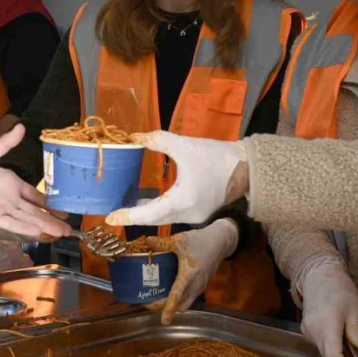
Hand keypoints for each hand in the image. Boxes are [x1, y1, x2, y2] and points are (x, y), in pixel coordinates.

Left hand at [0, 125, 71, 239]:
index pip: (37, 196)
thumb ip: (6, 143)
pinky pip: (12, 223)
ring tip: (62, 234)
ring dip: (45, 226)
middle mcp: (12, 198)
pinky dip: (24, 227)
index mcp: (14, 183)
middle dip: (54, 220)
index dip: (51, 203)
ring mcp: (4, 208)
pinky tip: (38, 232)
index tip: (66, 210)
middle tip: (70, 228)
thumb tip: (21, 126)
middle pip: (37, 211)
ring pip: (29, 219)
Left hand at [105, 131, 245, 225]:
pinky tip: (148, 200)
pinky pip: (173, 214)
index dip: (128, 216)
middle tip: (113, 211)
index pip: (148, 214)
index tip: (110, 218)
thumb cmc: (216, 157)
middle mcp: (186, 214)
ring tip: (127, 204)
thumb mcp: (184, 146)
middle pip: (153, 219)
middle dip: (133, 216)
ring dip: (146, 213)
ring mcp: (194, 216)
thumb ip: (158, 141)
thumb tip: (135, 136)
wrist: (247, 167)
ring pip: (163, 218)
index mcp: (181, 201)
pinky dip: (158, 209)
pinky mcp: (199, 212)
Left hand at [145, 218, 238, 324]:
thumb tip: (147, 240)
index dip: (169, 309)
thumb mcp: (180, 240)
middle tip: (150, 303)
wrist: (219, 242)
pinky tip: (170, 289)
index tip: (163, 321)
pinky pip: (189, 298)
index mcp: (188, 275)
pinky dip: (179, 299)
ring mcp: (200, 286)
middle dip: (166, 308)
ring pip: (186, 303)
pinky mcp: (201, 285)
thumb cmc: (200, 241)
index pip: (177, 296)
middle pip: (180, 305)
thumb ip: (163, 243)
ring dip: (173, 304)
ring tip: (158, 297)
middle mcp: (195, 285)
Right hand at [299, 260, 357, 356]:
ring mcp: (307, 329)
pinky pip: (319, 343)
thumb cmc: (339, 289)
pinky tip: (340, 343)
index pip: (333, 356)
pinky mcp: (305, 328)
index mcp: (328, 324)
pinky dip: (329, 347)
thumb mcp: (355, 309)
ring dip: (336, 356)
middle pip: (328, 356)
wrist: (318, 275)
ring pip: (323, 350)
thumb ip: (357, 332)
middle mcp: (314, 330)